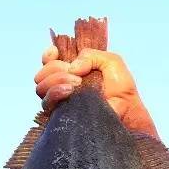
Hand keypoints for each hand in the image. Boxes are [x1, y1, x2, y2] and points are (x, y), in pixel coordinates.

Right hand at [34, 47, 157, 137]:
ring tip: (77, 83)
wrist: (127, 111)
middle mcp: (63, 87)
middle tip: (76, 74)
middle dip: (54, 68)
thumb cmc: (122, 90)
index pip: (48, 63)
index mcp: (72, 73)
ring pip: (41, 88)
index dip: (48, 56)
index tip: (55, 52)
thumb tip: (71, 67)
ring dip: (56, 80)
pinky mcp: (60, 116)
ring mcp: (60, 102)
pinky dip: (56, 92)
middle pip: (41, 75)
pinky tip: (70, 91)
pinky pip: (47, 102)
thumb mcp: (111, 62)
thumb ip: (91, 55)